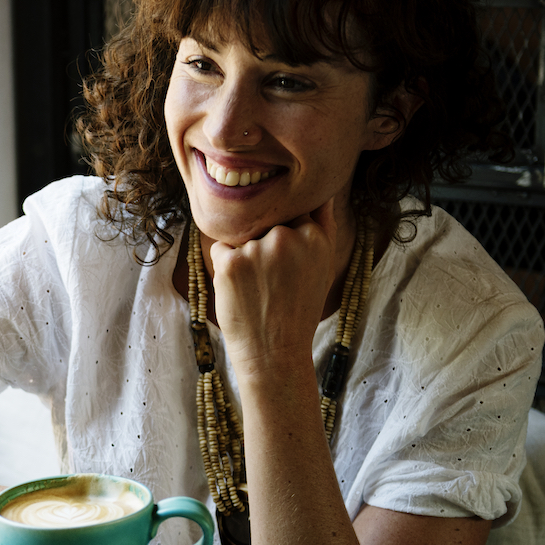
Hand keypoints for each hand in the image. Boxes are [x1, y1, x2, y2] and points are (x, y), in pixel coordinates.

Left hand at [208, 199, 337, 377]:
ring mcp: (257, 249)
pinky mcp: (230, 262)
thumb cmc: (298, 310)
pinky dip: (225, 267)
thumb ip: (323, 225)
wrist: (274, 354)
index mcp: (315, 236)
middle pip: (264, 222)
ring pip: (242, 235)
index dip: (284, 238)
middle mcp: (287, 237)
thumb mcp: (323, 267)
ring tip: (258, 289)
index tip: (286, 265)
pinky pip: (221, 248)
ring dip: (244, 255)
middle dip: (263, 245)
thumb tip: (320, 190)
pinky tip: (241, 291)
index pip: (290, 213)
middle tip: (273, 283)